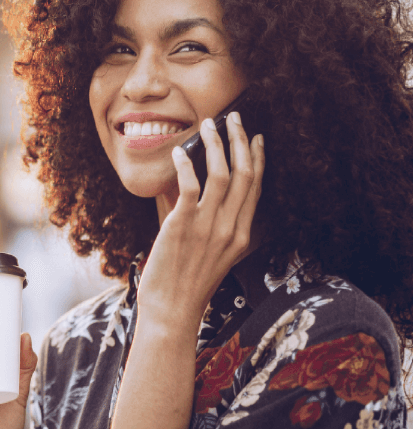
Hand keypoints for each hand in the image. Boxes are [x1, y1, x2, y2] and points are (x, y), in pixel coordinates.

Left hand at [137, 111, 264, 331]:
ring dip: (217, 145)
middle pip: (245, 175)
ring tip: (209, 124)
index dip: (257, 159)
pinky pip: (191, 187)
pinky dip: (187, 166)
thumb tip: (190, 187)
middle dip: (241, 141)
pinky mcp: (183, 226)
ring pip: (223, 175)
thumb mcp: (208, 252)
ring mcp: (208, 227)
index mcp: (241, 236)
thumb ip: (206, 221)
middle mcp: (231, 229)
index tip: (255, 137)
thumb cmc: (184, 283)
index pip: (256, 188)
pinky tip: (181, 152)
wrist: (171, 311)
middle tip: (235, 118)